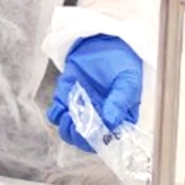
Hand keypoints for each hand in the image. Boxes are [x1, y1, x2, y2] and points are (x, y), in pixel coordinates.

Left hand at [47, 34, 143, 152]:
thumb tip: (110, 122)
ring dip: (67, 128)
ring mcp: (81, 110)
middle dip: (79, 137)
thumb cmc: (122, 63)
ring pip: (69, 132)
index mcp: (118, 120)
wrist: (104, 42)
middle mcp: (99, 120)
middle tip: (78, 126)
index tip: (93, 132)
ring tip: (70, 116)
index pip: (107, 142)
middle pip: (85, 141)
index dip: (98, 141)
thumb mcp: (128, 81)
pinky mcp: (65, 99)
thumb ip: (120, 101)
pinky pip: (56, 114)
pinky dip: (56, 114)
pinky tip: (62, 107)